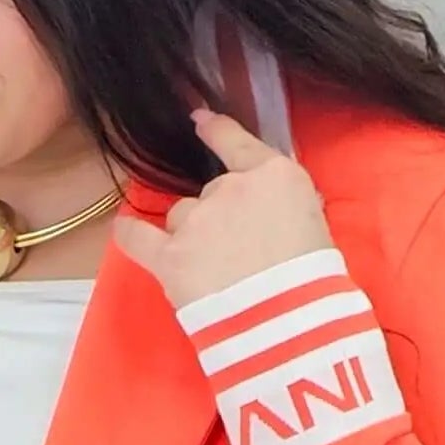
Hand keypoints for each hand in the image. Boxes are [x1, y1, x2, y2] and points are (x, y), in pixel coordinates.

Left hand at [111, 102, 334, 312]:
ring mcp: (197, 220)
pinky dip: (129, 232)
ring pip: (181, 217)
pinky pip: (137, 236)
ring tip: (211, 275)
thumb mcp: (318, 228)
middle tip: (238, 257)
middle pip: (211, 193)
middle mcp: (230, 187)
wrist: (289, 322)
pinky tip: (126, 230)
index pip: (236, 142)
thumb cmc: (315, 282)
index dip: (215, 130)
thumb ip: (286, 208)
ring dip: (190, 237)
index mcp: (275, 175)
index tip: (200, 121)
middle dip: (219, 218)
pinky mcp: (171, 256)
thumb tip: (269, 213)